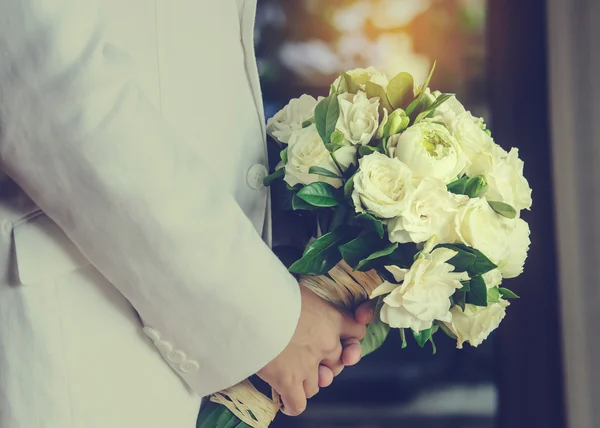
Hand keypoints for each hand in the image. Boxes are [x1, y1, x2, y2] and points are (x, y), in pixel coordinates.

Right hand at [257, 286, 365, 415]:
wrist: (252, 306)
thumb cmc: (272, 292)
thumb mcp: (299, 288)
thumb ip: (309, 301)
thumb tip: (303, 304)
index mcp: (332, 319)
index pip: (357, 332)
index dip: (349, 338)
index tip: (342, 339)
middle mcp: (326, 344)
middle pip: (338, 363)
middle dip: (326, 363)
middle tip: (309, 358)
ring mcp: (309, 366)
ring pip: (317, 384)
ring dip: (307, 381)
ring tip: (292, 373)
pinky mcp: (289, 381)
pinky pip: (298, 404)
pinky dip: (292, 404)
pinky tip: (286, 400)